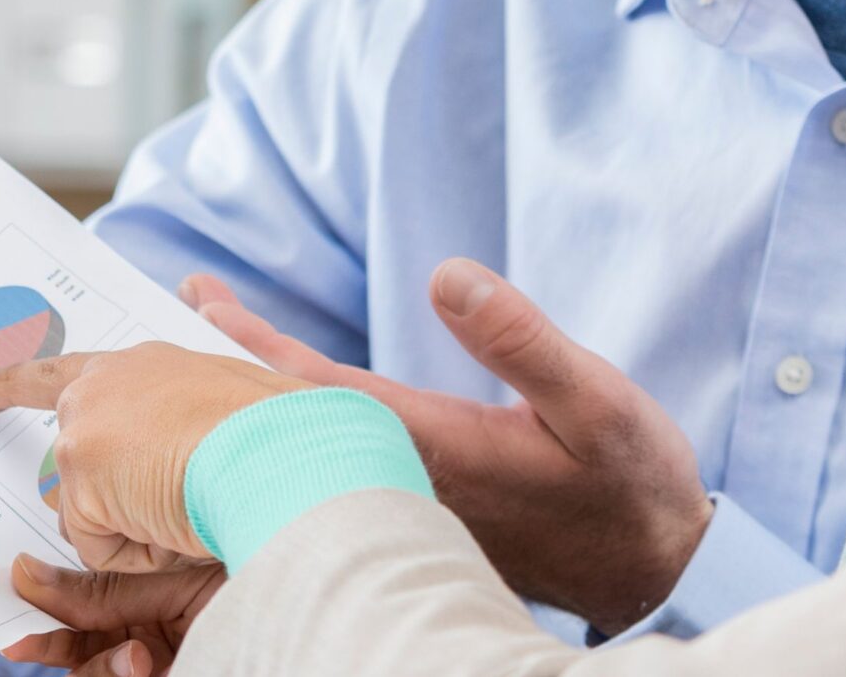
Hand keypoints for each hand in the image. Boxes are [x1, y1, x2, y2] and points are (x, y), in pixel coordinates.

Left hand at [0, 343, 312, 572]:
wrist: (288, 446)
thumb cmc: (282, 428)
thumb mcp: (237, 391)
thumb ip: (202, 371)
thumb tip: (198, 294)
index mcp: (144, 363)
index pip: (66, 371)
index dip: (15, 382)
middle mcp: (104, 384)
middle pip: (76, 460)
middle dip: (106, 493)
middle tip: (158, 496)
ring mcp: (88, 426)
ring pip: (94, 512)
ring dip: (139, 526)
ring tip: (195, 501)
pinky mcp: (83, 473)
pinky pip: (103, 547)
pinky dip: (141, 552)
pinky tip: (178, 523)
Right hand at [0, 556, 226, 675]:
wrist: (303, 590)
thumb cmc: (240, 564)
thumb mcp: (159, 581)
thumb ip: (97, 588)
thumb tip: (24, 576)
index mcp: (151, 593)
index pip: (85, 599)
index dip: (47, 603)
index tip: (12, 592)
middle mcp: (154, 630)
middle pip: (83, 643)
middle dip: (55, 645)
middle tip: (24, 640)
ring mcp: (168, 657)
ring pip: (97, 671)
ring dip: (98, 668)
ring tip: (132, 654)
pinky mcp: (184, 672)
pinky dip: (117, 674)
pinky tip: (142, 661)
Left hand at [180, 260, 710, 636]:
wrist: (659, 571)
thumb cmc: (631, 484)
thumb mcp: (595, 401)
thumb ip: (520, 339)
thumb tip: (447, 273)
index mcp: (433, 449)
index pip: (316, 390)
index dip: (253, 343)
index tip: (201, 298)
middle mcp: (402, 486)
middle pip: (294, 421)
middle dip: (234, 362)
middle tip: (187, 304)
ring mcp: (409, 510)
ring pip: (313, 448)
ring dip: (265, 394)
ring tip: (217, 344)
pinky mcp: (423, 523)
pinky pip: (340, 469)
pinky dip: (303, 427)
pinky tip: (287, 406)